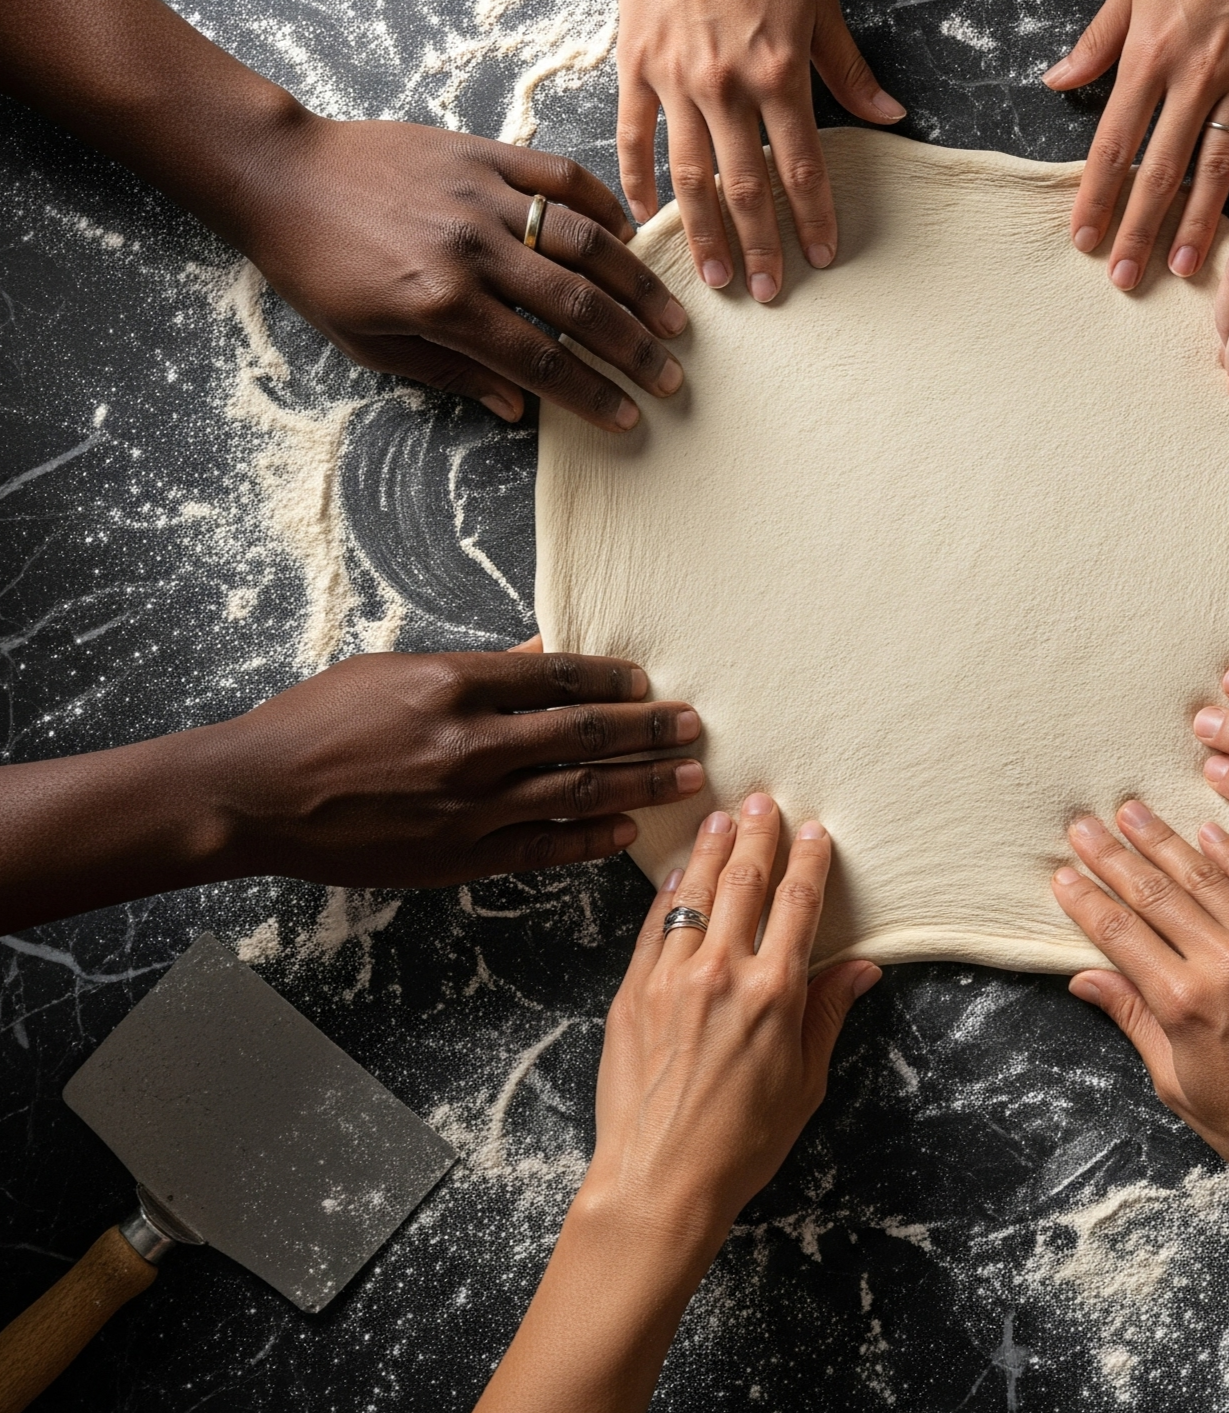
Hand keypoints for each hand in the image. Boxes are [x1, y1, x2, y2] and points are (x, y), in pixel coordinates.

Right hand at [211, 645, 703, 883]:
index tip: (648, 685)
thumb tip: (544, 649)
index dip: (613, 681)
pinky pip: (543, 846)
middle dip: (649, 730)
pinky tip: (629, 829)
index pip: (559, 676)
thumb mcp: (395, 670)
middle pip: (585, 732)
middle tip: (695, 726)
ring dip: (640, 782)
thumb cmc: (318, 722)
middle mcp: (472, 743)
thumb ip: (479, 666)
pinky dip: (591, 837)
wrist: (258, 797)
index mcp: (455, 684)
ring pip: (578, 789)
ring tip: (687, 776)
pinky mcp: (459, 855)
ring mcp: (469, 804)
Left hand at [227, 114, 689, 429]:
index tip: (628, 418)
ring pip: (585, 242)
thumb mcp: (370, 342)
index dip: (591, 394)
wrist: (280, 174)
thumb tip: (520, 406)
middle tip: (672, 377)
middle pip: (578, 307)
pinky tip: (631, 235)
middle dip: (634, 350)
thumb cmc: (317, 268)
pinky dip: (603, 206)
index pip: (540, 359)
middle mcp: (471, 249)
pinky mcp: (482, 152)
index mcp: (441, 303)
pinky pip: (560, 177)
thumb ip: (451, 372)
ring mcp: (482, 195)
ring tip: (673, 317)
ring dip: (637, 285)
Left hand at [582, 793, 879, 1234]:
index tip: (814, 831)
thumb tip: (863, 968)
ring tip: (721, 815)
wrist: (659, 1182)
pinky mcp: (632, 992)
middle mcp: (723, 972)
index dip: (809, 860)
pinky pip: (653, 925)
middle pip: (745, 881)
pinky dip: (667, 891)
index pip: (798, 904)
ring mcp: (672, 978)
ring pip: (694, 890)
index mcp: (775, 994)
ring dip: (711, 847)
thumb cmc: (740, 1144)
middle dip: (758, 834)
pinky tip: (674, 870)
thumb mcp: (804, 1083)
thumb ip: (829, 1014)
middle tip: (763, 800)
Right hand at [616, 0, 904, 300]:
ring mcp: (674, 81)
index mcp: (778, 73)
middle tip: (768, 294)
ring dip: (702, 235)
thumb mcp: (822, 3)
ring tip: (714, 281)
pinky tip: (642, 222)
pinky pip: (633, 139)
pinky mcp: (634, 68)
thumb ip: (851, 71)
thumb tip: (894, 118)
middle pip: (744, 188)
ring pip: (689, 177)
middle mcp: (725, 87)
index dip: (813, 218)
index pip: (803, 167)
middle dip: (759, 247)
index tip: (821, 259)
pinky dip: (635, 184)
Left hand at [1043, 0, 1228, 290]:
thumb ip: (1097, 40)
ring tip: (1186, 270)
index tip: (1083, 240)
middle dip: (1140, 230)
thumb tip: (1056, 81)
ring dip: (1200, 224)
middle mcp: (1197, 72)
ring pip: (1218, 168)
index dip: (1095, 197)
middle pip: (1160, 170)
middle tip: (1125, 279)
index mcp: (1150, 52)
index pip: (1114, 143)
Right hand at [1053, 806, 1228, 1205]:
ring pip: (1205, 878)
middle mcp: (1226, 964)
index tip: (1062, 873)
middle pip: (1155, 894)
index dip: (1086, 899)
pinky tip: (1206, 830)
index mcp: (1185, 1003)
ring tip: (1132, 810)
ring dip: (1163, 840)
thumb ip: (1133, 1019)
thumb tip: (1085, 978)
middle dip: (1113, 856)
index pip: (1121, 933)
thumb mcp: (1177, 1083)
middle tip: (1083, 825)